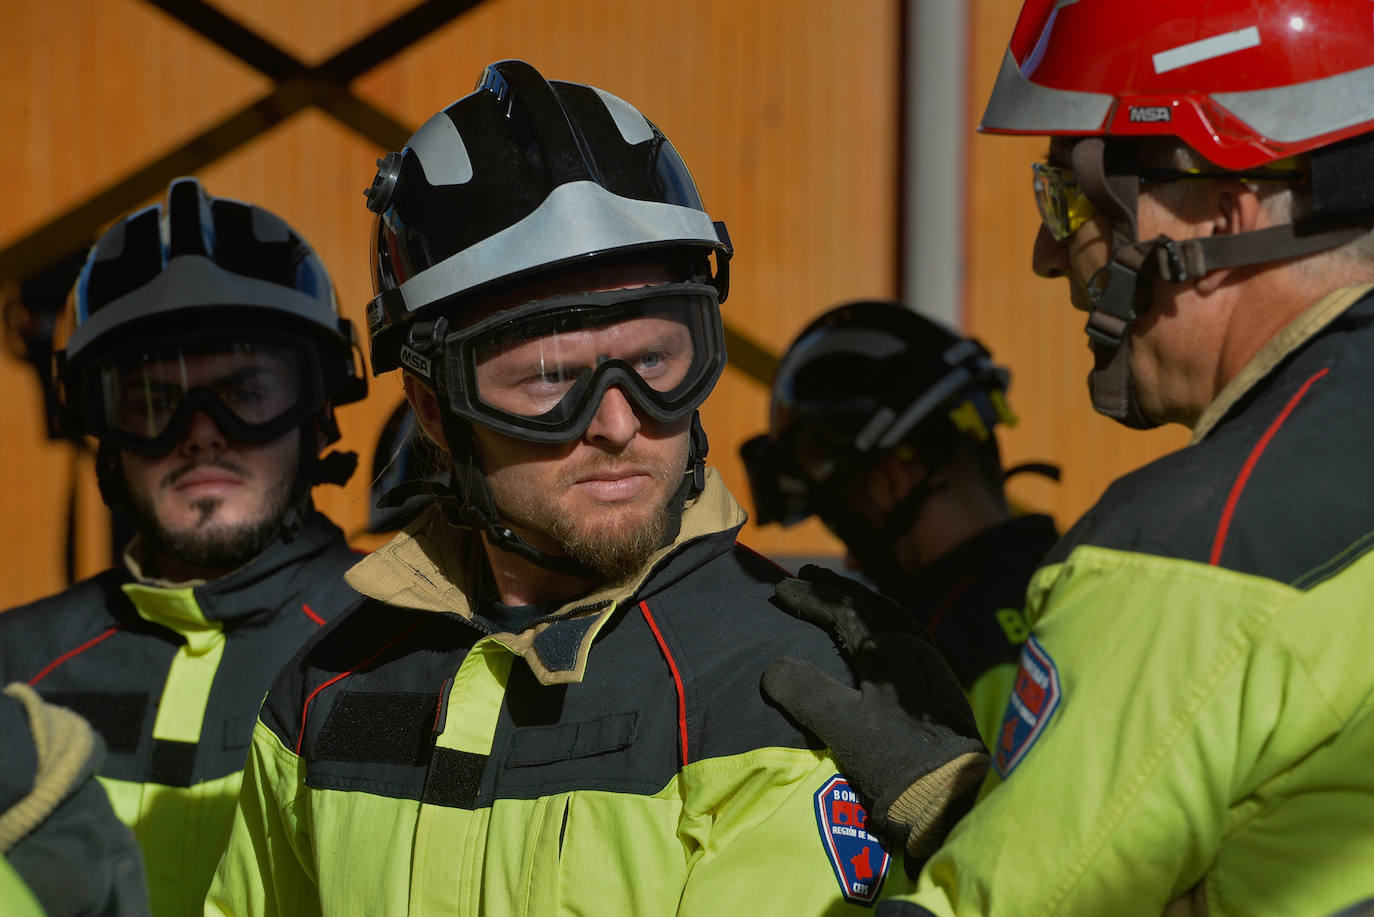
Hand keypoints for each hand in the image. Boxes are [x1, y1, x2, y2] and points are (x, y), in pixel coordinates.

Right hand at [761, 565, 987, 857]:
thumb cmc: (896, 760)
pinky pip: (907, 631)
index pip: (844, 609)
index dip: (809, 597)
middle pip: (871, 604)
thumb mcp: (843, 728)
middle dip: (836, 589)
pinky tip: (876, 632)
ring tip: (838, 595)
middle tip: (806, 575)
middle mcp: (915, 646)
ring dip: (861, 600)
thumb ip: (807, 693)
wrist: (951, 796)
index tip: (778, 590)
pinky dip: (882, 620)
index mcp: (891, 650)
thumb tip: (772, 669)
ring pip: (893, 615)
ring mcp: (931, 662)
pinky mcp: (939, 681)